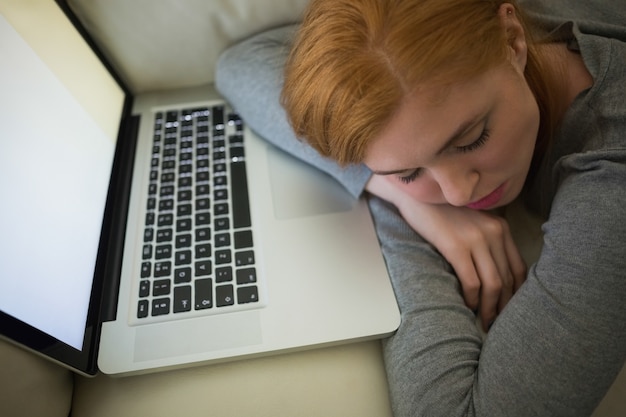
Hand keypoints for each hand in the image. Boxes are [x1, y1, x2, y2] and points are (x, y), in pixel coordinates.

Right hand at [366, 175, 526, 330]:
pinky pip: (472, 281)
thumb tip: (491, 270)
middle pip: (506, 278)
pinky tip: (468, 307)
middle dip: (503, 305)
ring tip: (485, 321)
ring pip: (492, 284)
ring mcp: (476, 239)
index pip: (518, 267)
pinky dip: (472, 299)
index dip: (516, 293)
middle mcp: (494, 232)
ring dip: (489, 308)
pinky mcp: (456, 246)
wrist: (415, 193)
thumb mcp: (472, 220)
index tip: (509, 308)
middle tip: (497, 322)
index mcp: (500, 227)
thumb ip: (486, 238)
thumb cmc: (440, 210)